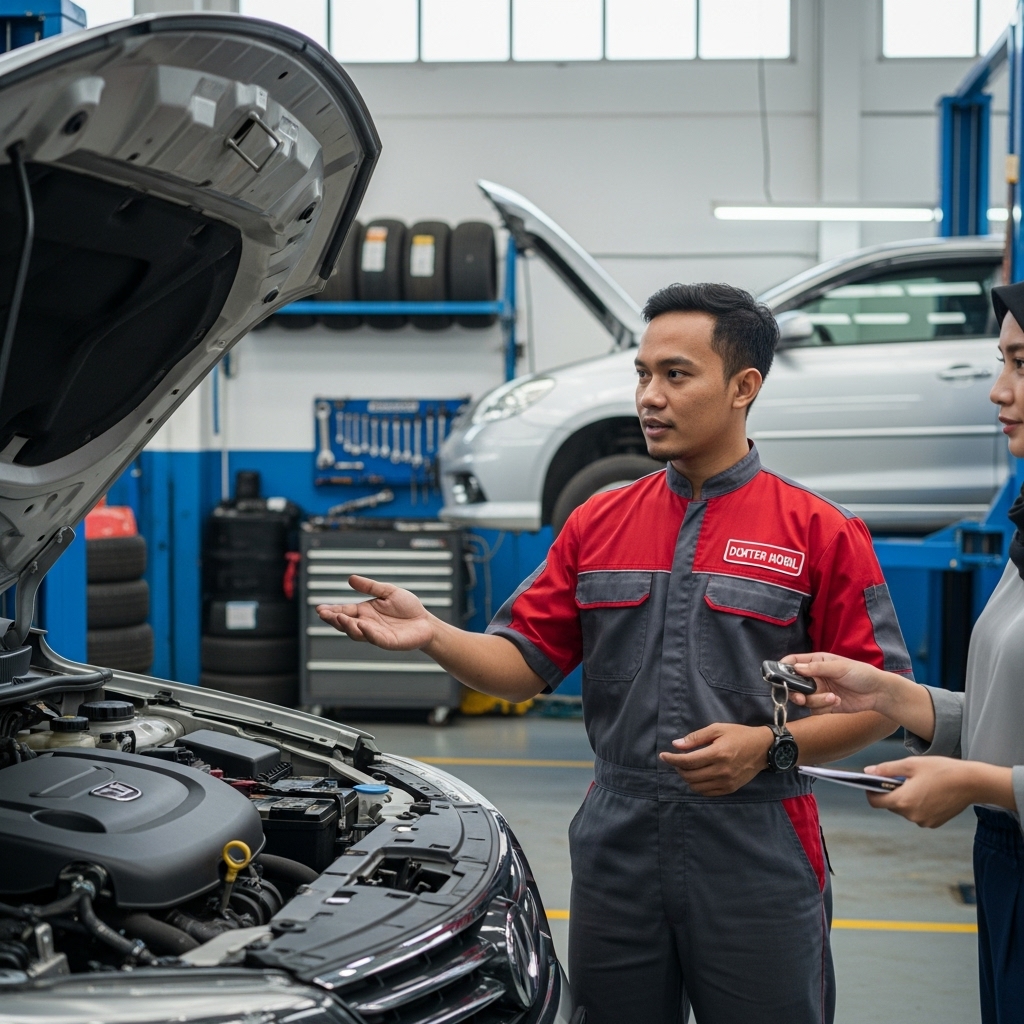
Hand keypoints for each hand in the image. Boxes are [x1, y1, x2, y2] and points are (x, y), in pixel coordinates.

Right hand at [317, 575, 433, 649]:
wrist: (426, 622)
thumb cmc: (407, 607)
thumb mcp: (388, 592)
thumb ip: (370, 587)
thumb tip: (350, 578)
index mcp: (365, 612)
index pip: (344, 611)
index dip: (331, 610)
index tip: (319, 608)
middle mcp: (366, 624)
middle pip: (345, 624)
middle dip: (334, 619)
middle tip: (323, 614)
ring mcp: (376, 634)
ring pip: (356, 633)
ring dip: (347, 626)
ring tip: (338, 617)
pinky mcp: (387, 642)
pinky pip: (375, 638)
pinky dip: (368, 633)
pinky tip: (362, 625)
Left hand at [659, 723, 772, 795]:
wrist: (763, 748)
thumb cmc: (739, 735)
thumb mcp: (717, 729)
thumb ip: (696, 738)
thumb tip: (676, 745)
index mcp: (718, 753)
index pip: (688, 761)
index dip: (672, 759)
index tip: (663, 756)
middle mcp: (722, 770)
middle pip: (690, 775)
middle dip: (678, 768)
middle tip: (676, 760)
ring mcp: (726, 782)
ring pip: (696, 786)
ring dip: (687, 778)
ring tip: (687, 767)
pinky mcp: (730, 789)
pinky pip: (706, 792)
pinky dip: (697, 785)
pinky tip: (697, 776)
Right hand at [781, 652, 896, 714]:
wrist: (878, 693)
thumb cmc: (861, 673)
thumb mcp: (839, 667)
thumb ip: (816, 669)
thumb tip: (795, 668)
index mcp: (816, 663)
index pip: (793, 662)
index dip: (783, 667)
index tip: (777, 675)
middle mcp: (815, 677)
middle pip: (794, 684)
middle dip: (795, 691)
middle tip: (800, 696)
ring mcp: (819, 691)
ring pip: (804, 699)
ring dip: (816, 700)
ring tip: (832, 697)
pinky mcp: (825, 705)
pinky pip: (815, 709)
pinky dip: (823, 707)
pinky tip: (836, 701)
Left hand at [865, 756, 1013, 826]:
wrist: (971, 783)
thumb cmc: (940, 770)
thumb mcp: (910, 764)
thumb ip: (886, 769)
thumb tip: (867, 772)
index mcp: (903, 801)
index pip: (875, 801)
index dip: (871, 791)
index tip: (874, 781)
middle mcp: (911, 815)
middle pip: (890, 805)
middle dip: (891, 792)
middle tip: (902, 777)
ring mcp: (924, 821)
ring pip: (905, 809)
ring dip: (906, 798)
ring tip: (918, 783)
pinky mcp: (934, 823)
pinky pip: (918, 814)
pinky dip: (918, 804)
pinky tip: (929, 792)